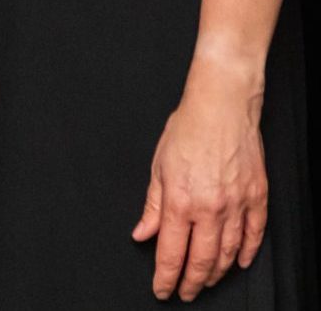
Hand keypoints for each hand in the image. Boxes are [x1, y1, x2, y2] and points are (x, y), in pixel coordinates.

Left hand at [134, 74, 269, 300]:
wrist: (222, 108)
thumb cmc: (187, 131)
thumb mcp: (158, 167)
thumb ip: (152, 206)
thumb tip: (142, 233)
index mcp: (180, 201)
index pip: (171, 252)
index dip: (165, 277)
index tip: (161, 289)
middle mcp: (210, 208)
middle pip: (202, 260)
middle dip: (191, 282)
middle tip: (184, 293)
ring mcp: (237, 205)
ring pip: (229, 253)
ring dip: (218, 273)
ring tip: (206, 282)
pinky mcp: (258, 198)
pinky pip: (255, 234)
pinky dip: (248, 252)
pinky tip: (241, 263)